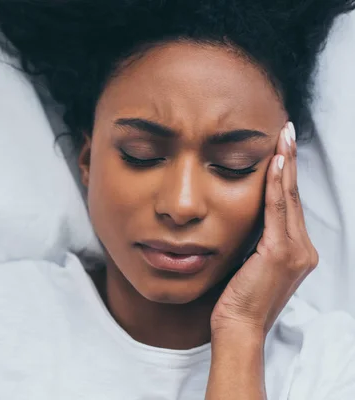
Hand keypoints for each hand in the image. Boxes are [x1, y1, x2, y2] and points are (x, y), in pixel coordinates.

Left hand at [210, 121, 318, 338]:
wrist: (238, 327)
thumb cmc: (237, 299)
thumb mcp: (248, 263)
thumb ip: (253, 240)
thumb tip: (241, 216)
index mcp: (296, 251)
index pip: (290, 204)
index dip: (286, 174)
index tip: (281, 149)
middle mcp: (302, 249)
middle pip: (294, 195)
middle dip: (290, 161)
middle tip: (287, 131)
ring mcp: (295, 251)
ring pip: (289, 198)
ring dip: (286, 164)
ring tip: (283, 137)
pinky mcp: (280, 253)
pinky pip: (278, 210)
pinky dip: (277, 185)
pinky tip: (275, 163)